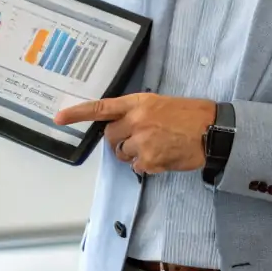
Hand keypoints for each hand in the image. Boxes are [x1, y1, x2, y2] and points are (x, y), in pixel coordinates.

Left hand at [55, 94, 214, 174]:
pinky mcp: (148, 160)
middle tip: (140, 139)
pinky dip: (147, 166)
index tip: (59, 118)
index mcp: (138, 103)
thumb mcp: (160, 103)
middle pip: (110, 136)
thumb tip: (122, 127)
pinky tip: (163, 156)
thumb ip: (137, 112)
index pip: (101, 107)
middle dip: (120, 140)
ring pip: (122, 154)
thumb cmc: (190, 116)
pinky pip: (136, 167)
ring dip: (134, 154)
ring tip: (157, 146)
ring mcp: (141, 142)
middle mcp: (136, 120)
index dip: (77, 113)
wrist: (212, 130)